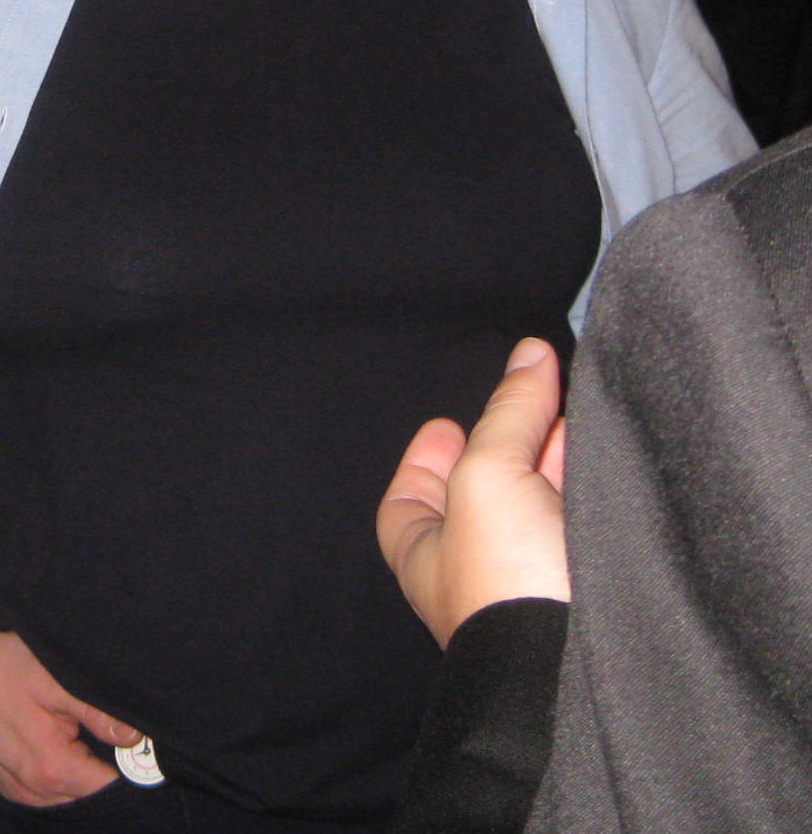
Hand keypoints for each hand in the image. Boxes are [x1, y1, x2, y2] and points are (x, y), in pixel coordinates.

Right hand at [0, 626, 138, 806]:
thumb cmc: (1, 668)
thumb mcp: (55, 680)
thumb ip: (97, 712)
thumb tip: (135, 737)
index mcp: (51, 768)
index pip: (107, 787)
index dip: (125, 765)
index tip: (132, 742)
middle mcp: (33, 790)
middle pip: (87, 794)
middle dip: (100, 767)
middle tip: (100, 729)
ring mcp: (15, 790)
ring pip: (66, 795)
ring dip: (77, 772)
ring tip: (74, 731)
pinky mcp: (3, 782)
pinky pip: (43, 792)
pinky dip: (56, 775)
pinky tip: (54, 743)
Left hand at [377, 337, 570, 647]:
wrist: (579, 670)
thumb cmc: (505, 577)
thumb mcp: (487, 473)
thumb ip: (509, 411)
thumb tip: (530, 352)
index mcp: (428, 557)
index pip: (410, 501)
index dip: (426, 459)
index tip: (447, 424)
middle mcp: (479, 574)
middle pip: (487, 496)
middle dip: (510, 446)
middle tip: (535, 398)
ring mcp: (537, 586)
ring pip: (544, 510)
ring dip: (558, 462)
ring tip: (578, 415)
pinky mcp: (596, 590)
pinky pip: (589, 528)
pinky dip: (597, 491)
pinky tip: (612, 460)